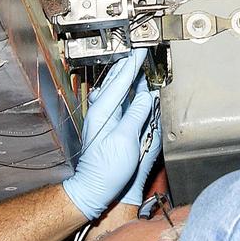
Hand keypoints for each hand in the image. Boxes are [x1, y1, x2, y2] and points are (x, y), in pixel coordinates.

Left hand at [63, 50, 158, 218]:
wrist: (93, 189)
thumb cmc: (106, 170)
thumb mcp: (125, 140)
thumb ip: (136, 115)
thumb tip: (145, 96)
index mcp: (103, 112)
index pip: (120, 81)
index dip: (132, 65)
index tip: (141, 51)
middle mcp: (101, 112)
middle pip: (115, 82)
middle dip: (128, 66)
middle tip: (140, 53)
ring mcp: (103, 119)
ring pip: (116, 90)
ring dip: (127, 77)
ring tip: (138, 66)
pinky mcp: (107, 127)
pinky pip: (118, 101)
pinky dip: (126, 91)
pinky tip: (132, 90)